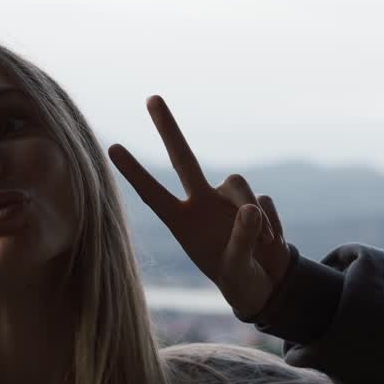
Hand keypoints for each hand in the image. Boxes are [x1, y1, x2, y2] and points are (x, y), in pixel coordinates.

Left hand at [109, 95, 290, 321]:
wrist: (267, 286)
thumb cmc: (240, 281)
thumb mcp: (237, 270)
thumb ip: (242, 241)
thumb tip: (251, 208)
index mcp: (184, 224)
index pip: (154, 194)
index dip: (135, 173)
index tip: (112, 147)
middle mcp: (202, 204)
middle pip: (184, 159)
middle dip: (169, 129)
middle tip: (151, 97)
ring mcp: (228, 201)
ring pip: (239, 183)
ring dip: (253, 214)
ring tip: (262, 245)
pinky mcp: (255, 201)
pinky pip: (265, 202)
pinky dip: (271, 225)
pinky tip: (271, 245)